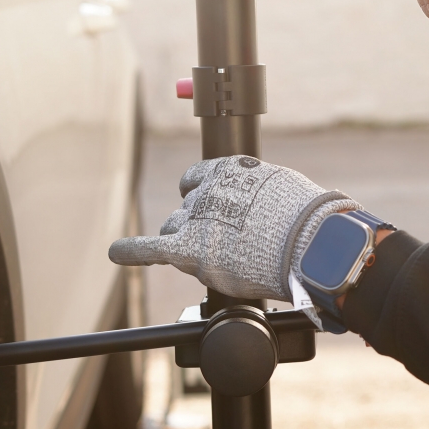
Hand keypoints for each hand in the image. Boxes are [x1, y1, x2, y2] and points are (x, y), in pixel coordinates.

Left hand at [108, 156, 359, 300]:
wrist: (310, 243)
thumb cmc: (306, 218)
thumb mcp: (282, 187)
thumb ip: (257, 194)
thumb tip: (260, 207)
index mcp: (229, 168)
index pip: (196, 179)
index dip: (200, 195)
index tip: (206, 204)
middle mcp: (207, 190)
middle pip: (186, 209)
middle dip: (197, 224)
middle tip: (225, 243)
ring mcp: (196, 219)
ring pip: (175, 231)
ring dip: (187, 242)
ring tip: (215, 259)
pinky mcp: (189, 250)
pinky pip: (150, 250)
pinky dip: (131, 251)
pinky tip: (117, 252)